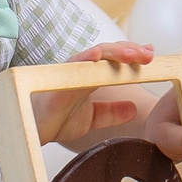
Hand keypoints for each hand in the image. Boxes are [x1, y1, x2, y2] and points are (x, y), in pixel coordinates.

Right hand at [36, 42, 157, 145]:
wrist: (30, 131)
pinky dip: (84, 59)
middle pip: (109, 52)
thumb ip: (111, 112)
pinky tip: (97, 56)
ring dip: (115, 52)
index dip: (133, 55)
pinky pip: (71, 67)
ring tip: (133, 54)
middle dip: (130, 51)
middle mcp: (80, 70)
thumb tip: (134, 109)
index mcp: (90, 76)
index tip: (151, 55)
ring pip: (94, 55)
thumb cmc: (55, 119)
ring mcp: (68, 74)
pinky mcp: (56, 83)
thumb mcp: (92, 118)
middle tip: (149, 55)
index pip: (114, 60)